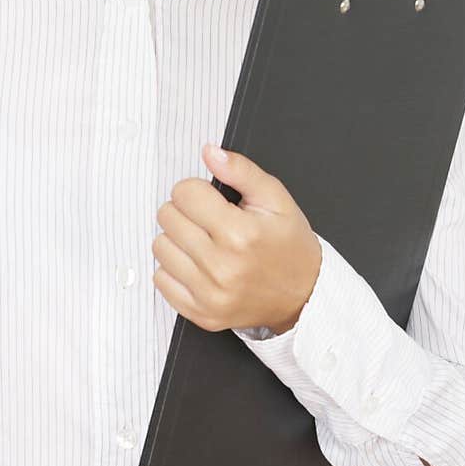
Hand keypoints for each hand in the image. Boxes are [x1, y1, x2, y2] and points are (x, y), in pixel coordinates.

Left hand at [151, 143, 322, 335]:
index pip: (184, 193)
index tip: (209, 199)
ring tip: (202, 242)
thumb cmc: (289, 245)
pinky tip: (197, 265)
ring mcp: (209, 294)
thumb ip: (241, 171)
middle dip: (185, 211)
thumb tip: (209, 152)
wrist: (304, 296)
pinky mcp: (200, 313)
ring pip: (160, 247)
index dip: (196, 189)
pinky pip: (160, 280)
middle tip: (207, 220)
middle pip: (167, 217)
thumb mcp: (276, 199)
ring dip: (177, 239)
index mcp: (240, 233)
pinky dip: (173, 269)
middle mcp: (221, 266)